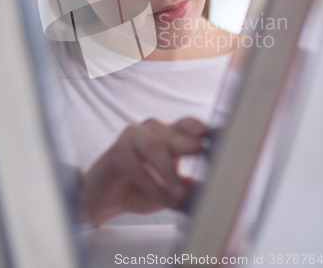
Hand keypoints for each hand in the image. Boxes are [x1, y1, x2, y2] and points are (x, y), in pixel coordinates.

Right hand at [81, 117, 207, 225]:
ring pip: (155, 148)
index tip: (216, 138)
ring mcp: (132, 137)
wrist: (106, 198)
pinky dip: (151, 184)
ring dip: (169, 173)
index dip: (201, 129)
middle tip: (201, 152)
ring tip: (179, 196)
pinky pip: (136, 166)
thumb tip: (209, 191)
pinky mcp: (116, 152)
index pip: (187, 125)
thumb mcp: (169, 189)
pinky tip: (161, 198)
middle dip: (189, 144)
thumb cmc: (139, 189)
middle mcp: (151, 130)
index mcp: (168, 134)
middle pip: (173, 133)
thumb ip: (187, 186)